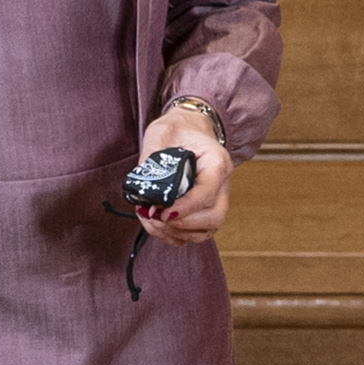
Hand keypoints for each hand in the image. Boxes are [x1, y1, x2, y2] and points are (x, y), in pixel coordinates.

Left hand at [137, 104, 236, 244]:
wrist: (191, 129)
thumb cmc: (178, 130)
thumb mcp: (162, 133)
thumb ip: (152, 159)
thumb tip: (141, 188)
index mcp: (217, 163)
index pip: (207, 192)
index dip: (186, 207)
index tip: (163, 212)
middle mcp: (222, 184)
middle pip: (214, 217)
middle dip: (183, 224)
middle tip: (156, 216)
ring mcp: (215, 199)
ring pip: (207, 230)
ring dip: (178, 232)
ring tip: (152, 220)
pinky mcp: (205, 209)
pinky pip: (197, 233)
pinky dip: (176, 235)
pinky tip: (157, 224)